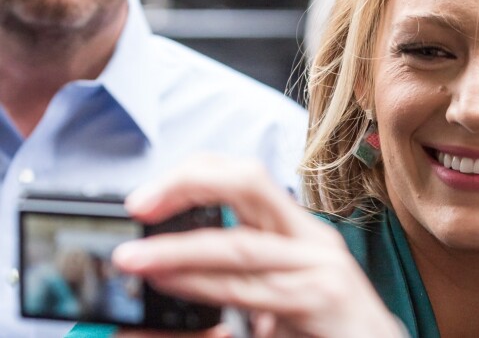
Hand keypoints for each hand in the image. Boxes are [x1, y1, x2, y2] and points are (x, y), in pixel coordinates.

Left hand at [112, 155, 406, 337]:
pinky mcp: (321, 297)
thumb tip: (170, 271)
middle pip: (246, 183)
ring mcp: (318, 264)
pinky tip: (173, 283)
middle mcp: (308, 235)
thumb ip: (233, 278)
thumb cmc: (326, 324)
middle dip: (188, 186)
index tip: (150, 193)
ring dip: (179, 249)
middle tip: (139, 204)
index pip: (244, 174)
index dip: (196, 173)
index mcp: (295, 227)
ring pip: (239, 244)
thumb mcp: (278, 290)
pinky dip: (203, 285)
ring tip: (135, 258)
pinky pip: (250, 289)